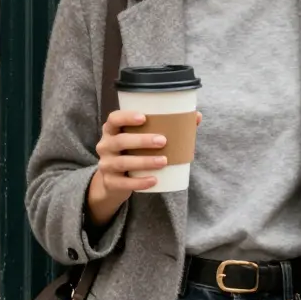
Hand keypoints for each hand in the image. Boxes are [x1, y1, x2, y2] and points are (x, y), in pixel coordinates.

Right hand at [86, 110, 202, 227]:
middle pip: (120, 141)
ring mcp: (106, 165)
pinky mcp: (110, 182)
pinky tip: (154, 180)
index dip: (126, 117)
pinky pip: (124, 183)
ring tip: (163, 161)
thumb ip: (164, 127)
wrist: (113, 181)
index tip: (144, 117)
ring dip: (144, 161)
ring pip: (123, 162)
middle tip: (163, 141)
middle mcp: (105, 146)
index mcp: (112, 130)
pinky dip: (139, 182)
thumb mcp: (140, 138)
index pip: (114, 119)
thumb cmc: (132, 152)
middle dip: (141, 140)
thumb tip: (196, 117)